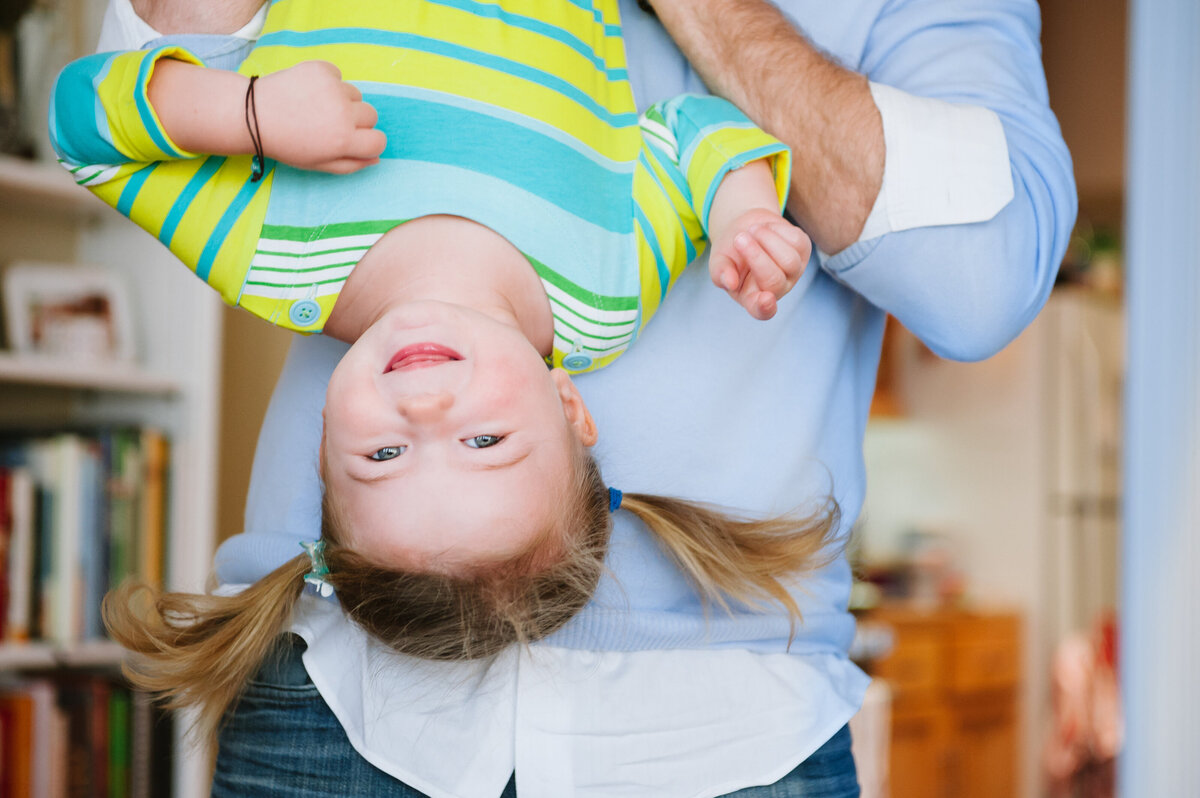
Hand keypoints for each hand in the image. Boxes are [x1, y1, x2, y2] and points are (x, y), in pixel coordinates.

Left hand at [255, 61, 386, 173]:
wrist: (255, 115)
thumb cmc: (287, 144)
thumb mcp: (319, 164)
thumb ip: (351, 165)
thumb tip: (375, 157)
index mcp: (344, 141)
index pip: (379, 141)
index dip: (369, 143)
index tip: (354, 141)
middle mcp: (343, 113)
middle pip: (371, 115)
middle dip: (357, 121)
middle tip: (331, 123)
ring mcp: (333, 89)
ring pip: (355, 94)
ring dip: (343, 100)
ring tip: (317, 106)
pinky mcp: (321, 70)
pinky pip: (338, 75)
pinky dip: (329, 82)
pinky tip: (310, 91)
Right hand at [708, 208, 810, 319]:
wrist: (746, 229)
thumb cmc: (731, 252)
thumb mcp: (719, 262)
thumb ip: (720, 273)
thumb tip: (730, 281)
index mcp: (753, 298)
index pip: (762, 311)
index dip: (764, 307)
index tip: (765, 299)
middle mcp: (776, 290)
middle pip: (774, 281)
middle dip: (756, 256)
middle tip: (739, 239)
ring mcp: (793, 271)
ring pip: (789, 260)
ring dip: (765, 239)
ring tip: (751, 231)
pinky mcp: (803, 250)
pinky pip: (795, 240)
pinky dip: (776, 230)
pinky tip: (766, 230)